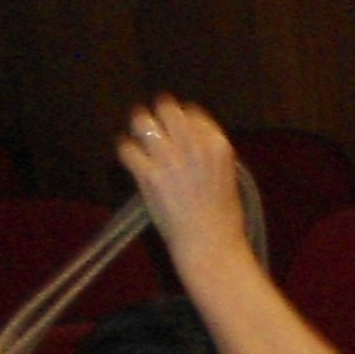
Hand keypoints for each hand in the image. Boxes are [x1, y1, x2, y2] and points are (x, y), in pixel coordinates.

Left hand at [115, 94, 252, 266]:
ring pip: (142, 121)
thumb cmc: (226, 218)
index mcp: (218, 145)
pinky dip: (126, 151)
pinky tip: (130, 158)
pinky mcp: (148, 175)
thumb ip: (209, 154)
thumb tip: (188, 140)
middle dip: (159, 115)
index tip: (178, 130)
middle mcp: (193, 145)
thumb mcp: (228, 177)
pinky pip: (126, 148)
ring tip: (139, 136)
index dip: (184, 120)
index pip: (194, 113)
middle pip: (166, 108)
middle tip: (155, 127)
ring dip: (139, 127)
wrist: (211, 245)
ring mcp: (169, 159)